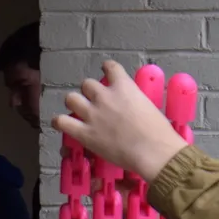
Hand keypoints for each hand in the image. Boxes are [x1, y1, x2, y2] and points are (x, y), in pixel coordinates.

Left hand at [52, 61, 188, 182]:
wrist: (153, 150)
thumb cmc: (159, 131)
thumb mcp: (149, 106)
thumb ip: (135, 101)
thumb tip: (132, 108)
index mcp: (124, 87)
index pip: (110, 67)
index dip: (107, 68)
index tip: (106, 70)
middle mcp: (105, 96)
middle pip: (87, 84)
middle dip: (90, 91)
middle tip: (94, 101)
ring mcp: (93, 114)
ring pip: (71, 98)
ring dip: (74, 102)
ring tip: (77, 110)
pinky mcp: (85, 133)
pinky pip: (62, 122)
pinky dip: (59, 121)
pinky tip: (60, 122)